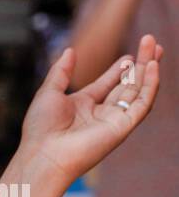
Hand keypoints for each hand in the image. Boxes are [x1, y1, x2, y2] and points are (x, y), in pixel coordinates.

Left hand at [16, 35, 161, 190]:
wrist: (45, 154)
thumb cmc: (41, 128)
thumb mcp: (49, 92)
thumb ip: (61, 71)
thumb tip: (70, 50)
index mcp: (83, 106)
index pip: (108, 84)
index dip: (119, 69)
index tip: (129, 55)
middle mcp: (100, 113)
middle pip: (126, 85)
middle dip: (140, 65)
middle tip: (150, 42)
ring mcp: (114, 120)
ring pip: (138, 91)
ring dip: (148, 69)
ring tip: (156, 47)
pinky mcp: (123, 127)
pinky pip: (142, 104)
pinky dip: (150, 84)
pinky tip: (152, 66)